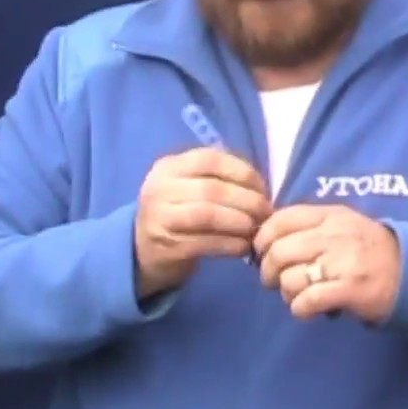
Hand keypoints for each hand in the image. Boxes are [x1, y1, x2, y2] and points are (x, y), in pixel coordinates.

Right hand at [134, 147, 270, 298]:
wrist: (141, 249)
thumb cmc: (178, 212)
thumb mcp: (189, 186)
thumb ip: (219, 179)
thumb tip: (262, 190)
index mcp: (169, 166)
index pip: (211, 159)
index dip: (242, 172)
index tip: (262, 188)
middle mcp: (160, 188)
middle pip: (212, 189)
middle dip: (247, 201)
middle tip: (266, 213)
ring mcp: (160, 218)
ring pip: (207, 215)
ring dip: (239, 222)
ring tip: (255, 229)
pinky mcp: (166, 247)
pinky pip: (204, 243)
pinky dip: (230, 245)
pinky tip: (243, 247)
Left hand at [254, 204, 400, 321]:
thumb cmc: (368, 250)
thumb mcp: (342, 225)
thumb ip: (308, 227)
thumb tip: (265, 241)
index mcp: (330, 215)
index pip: (280, 220)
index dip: (262, 239)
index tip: (262, 253)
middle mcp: (335, 235)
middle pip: (279, 252)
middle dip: (269, 272)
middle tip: (275, 282)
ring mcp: (343, 262)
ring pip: (290, 279)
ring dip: (287, 293)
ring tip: (298, 296)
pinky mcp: (350, 289)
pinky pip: (307, 301)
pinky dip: (300, 309)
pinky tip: (309, 309)